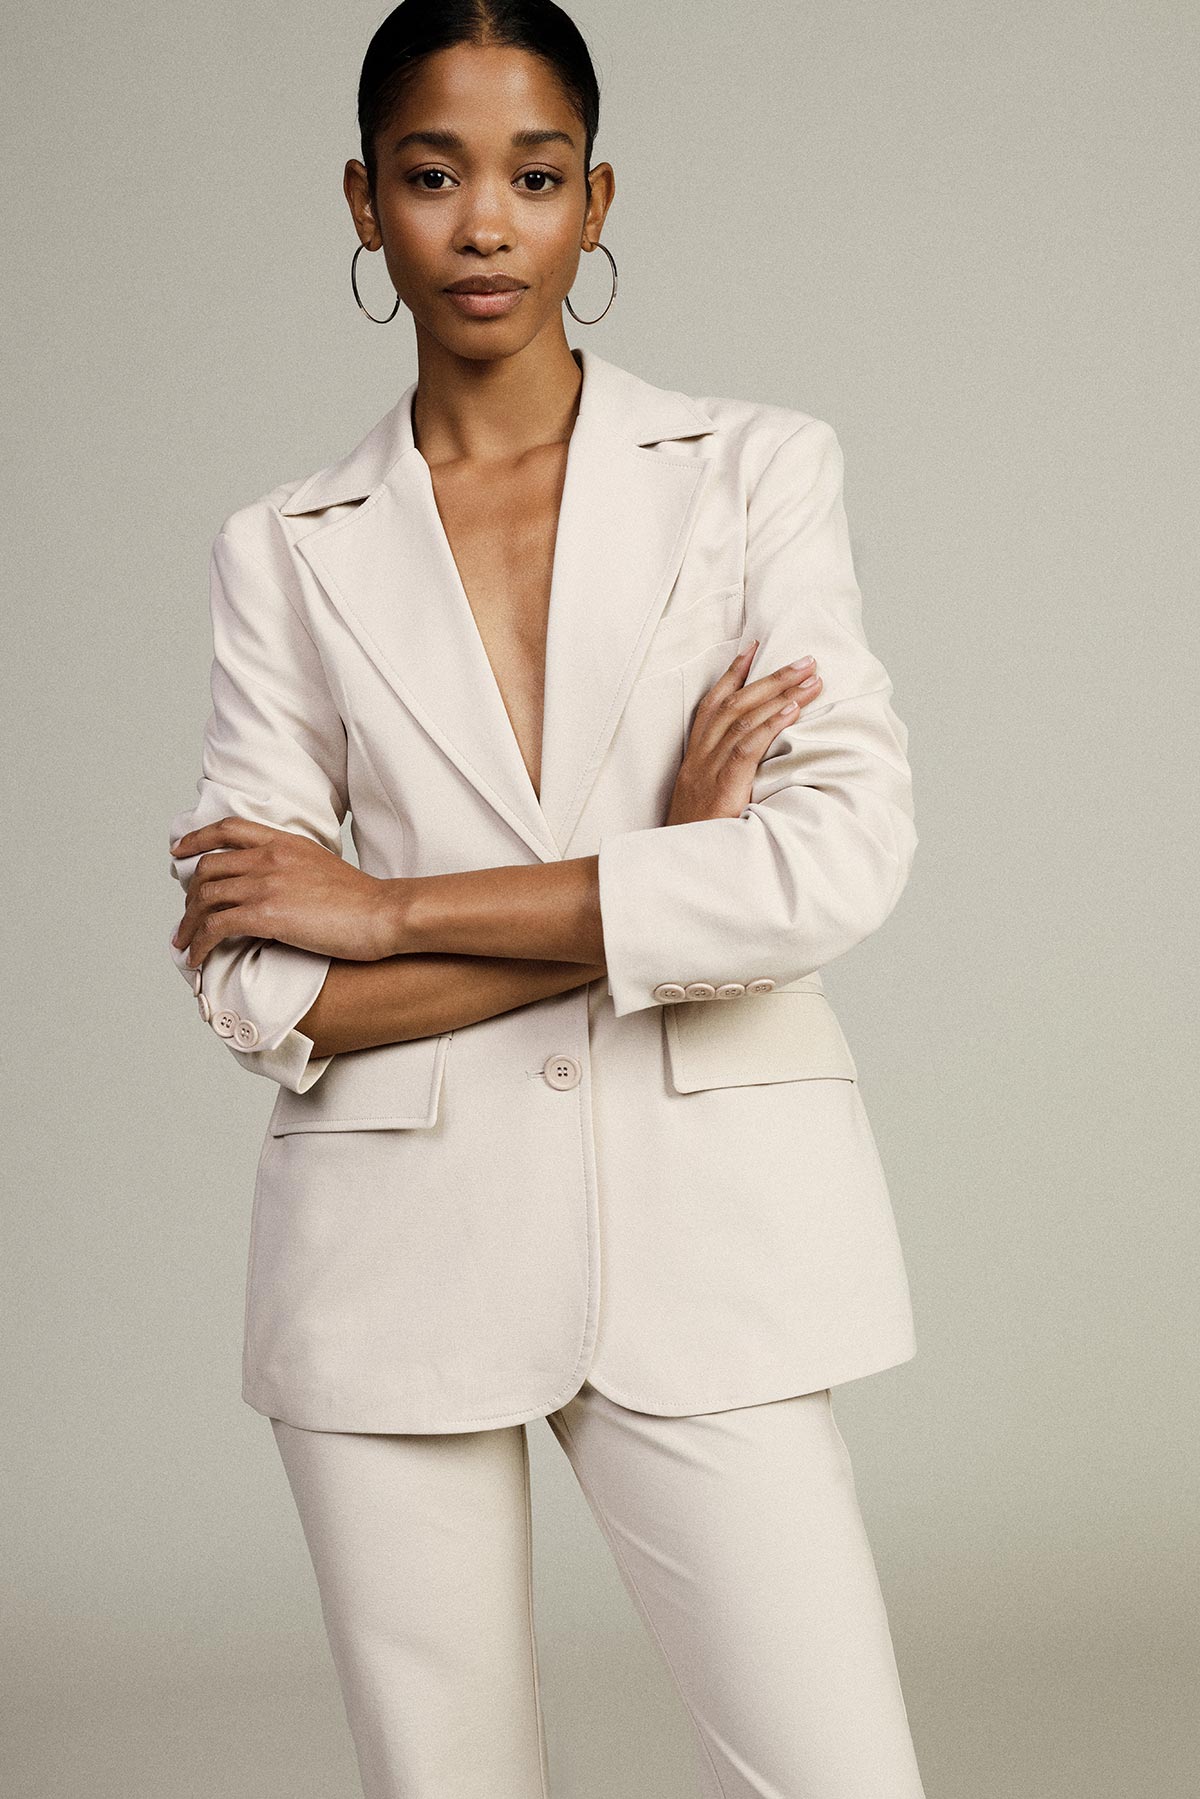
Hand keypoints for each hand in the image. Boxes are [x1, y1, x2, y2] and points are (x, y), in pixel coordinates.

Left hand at [169, 817, 401, 965]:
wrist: (383, 913)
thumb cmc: (362, 900)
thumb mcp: (322, 866)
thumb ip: (292, 868)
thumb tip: (273, 888)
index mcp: (284, 842)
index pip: (228, 829)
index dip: (197, 839)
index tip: (178, 851)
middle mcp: (269, 857)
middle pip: (209, 869)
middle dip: (190, 896)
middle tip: (187, 919)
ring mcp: (266, 884)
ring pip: (206, 899)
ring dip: (189, 925)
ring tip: (184, 944)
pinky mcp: (266, 915)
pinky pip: (216, 928)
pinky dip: (200, 944)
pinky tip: (198, 958)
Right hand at [665, 646, 822, 825]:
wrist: (677, 863)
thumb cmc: (699, 834)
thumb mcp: (709, 799)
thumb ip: (727, 776)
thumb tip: (758, 760)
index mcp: (695, 758)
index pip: (713, 705)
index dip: (732, 674)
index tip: (754, 647)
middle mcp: (700, 757)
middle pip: (734, 703)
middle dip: (771, 677)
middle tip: (805, 660)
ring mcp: (709, 770)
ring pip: (743, 719)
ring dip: (780, 694)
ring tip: (811, 679)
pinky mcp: (722, 786)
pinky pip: (746, 748)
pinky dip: (770, 724)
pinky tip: (792, 710)